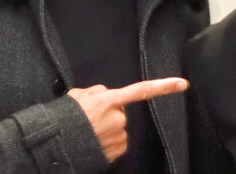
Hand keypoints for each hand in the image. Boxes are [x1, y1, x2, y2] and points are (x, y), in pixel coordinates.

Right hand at [68, 78, 188, 162]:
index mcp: (109, 100)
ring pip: (118, 127)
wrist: (53, 146)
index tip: (183, 84)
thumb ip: (96, 92)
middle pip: (120, 111)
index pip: (141, 90)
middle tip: (89, 118)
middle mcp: (117, 118)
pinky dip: (108, 142)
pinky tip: (93, 142)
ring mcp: (118, 136)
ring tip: (87, 131)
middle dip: (109, 112)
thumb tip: (104, 95)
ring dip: (107, 128)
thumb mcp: (77, 96)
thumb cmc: (63, 119)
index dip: (164, 86)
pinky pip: (117, 142)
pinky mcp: (116, 152)